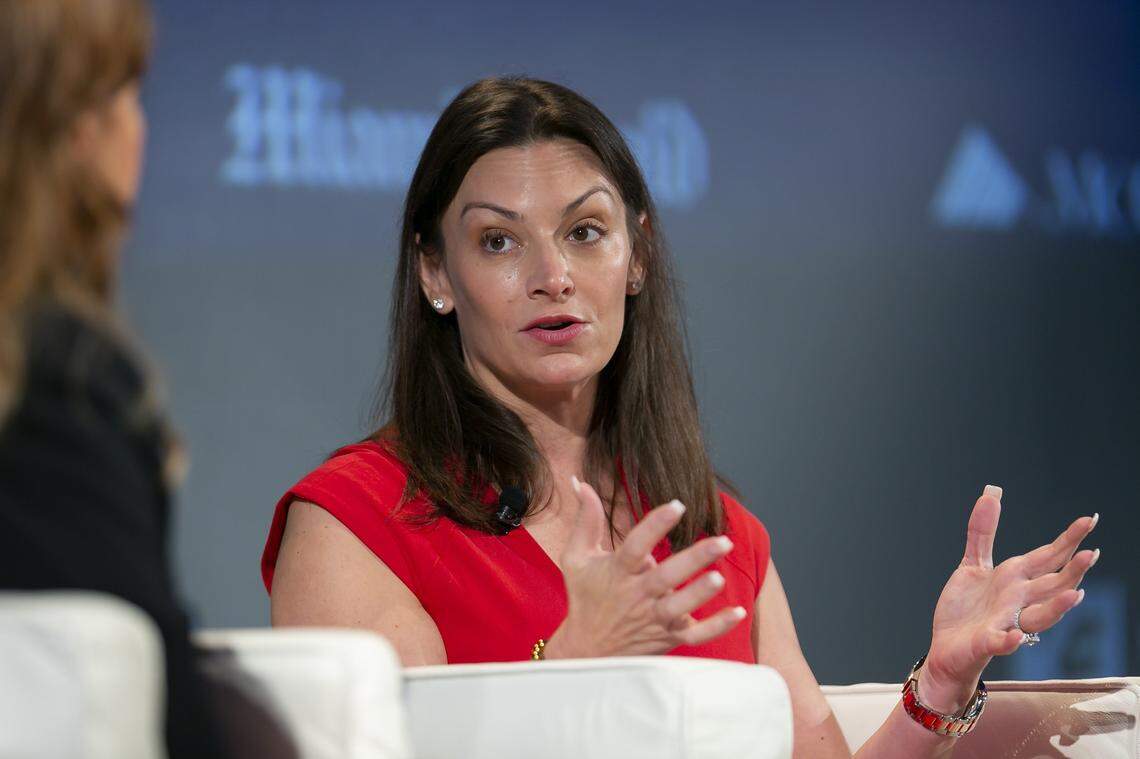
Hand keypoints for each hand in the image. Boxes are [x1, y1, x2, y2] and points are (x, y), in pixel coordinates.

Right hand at [544, 476, 745, 658]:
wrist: (586, 652)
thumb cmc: (584, 597)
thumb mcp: (577, 558)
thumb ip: (586, 520)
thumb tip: (580, 482)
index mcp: (617, 572)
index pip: (636, 546)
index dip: (655, 525)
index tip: (677, 505)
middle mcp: (636, 596)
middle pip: (665, 577)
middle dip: (694, 559)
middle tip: (722, 541)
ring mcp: (652, 620)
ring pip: (679, 608)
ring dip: (699, 594)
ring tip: (719, 577)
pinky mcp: (666, 638)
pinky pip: (694, 635)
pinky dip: (716, 626)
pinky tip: (739, 612)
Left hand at [921, 485, 1098, 711]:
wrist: (946, 648)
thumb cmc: (966, 609)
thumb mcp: (972, 564)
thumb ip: (982, 532)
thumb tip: (991, 492)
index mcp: (1015, 579)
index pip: (1048, 557)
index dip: (1069, 540)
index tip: (1091, 519)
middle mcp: (1018, 601)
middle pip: (1052, 585)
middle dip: (1073, 571)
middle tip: (1092, 554)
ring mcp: (1005, 622)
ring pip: (1040, 616)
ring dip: (1057, 607)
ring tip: (1075, 593)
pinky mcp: (986, 642)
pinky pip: (1001, 642)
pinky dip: (1009, 639)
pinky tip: (1015, 635)